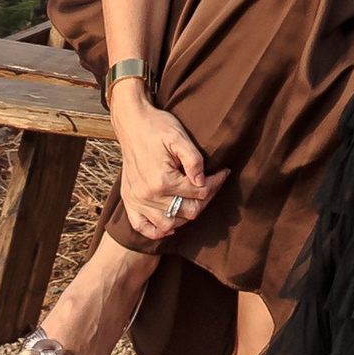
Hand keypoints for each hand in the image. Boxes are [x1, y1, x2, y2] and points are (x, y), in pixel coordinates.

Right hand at [111, 93, 225, 236]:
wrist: (132, 123)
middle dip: (205, 199)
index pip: (199, 192)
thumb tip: (203, 182)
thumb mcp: (179, 136)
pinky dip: (156, 231)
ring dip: (185, 215)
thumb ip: (194, 160)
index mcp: (163, 180)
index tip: (223, 173)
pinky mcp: (129, 201)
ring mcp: (138, 200)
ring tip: (194, 199)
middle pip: (188, 211)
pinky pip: (142, 227)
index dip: (216, 183)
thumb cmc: (157, 126)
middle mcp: (149, 195)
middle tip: (212, 184)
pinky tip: (169, 224)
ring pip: (170, 224)